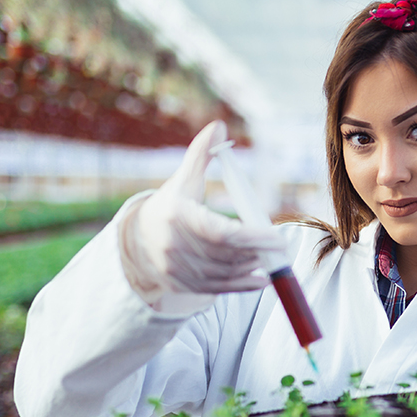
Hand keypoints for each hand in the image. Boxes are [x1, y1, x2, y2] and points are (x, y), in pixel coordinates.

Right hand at [119, 121, 283, 306]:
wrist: (138, 239)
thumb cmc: (171, 205)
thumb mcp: (184, 179)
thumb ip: (201, 153)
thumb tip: (219, 126)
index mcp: (177, 215)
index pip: (219, 232)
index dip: (251, 236)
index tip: (276, 236)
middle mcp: (172, 245)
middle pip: (224, 255)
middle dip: (255, 252)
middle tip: (278, 247)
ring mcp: (174, 268)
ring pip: (222, 273)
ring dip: (250, 267)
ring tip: (269, 258)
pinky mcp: (180, 285)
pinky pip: (216, 289)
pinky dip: (242, 285)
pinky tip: (261, 278)